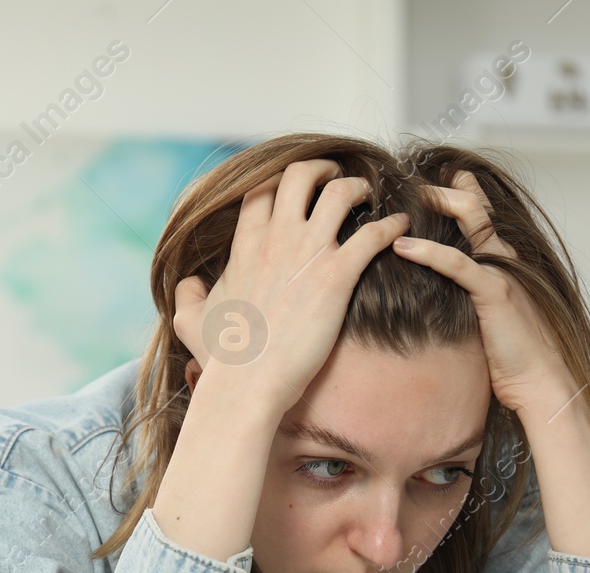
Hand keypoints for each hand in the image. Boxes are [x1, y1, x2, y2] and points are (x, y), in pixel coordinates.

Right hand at [172, 160, 410, 414]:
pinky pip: (374, 234)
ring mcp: (308, 254)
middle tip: (335, 178)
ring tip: (370, 196)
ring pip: (341, 193)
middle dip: (322, 169)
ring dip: (359, 188)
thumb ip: (188, 294)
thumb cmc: (221, 359)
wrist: (247, 385)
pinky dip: (392, 225)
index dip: (278, 181)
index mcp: (245, 246)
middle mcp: (277, 239)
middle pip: (301, 175)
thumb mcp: (189, 321)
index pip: (261, 190)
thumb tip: (189, 284)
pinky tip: (401, 226)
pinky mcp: (337, 276)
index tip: (293, 189)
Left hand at [388, 170, 573, 412]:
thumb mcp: (484, 317)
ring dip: (435, 206)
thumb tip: (437, 292)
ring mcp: (503, 272)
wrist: (540, 382)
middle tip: (407, 184)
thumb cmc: (512, 356)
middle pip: (474, 206)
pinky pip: (459, 264)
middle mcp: (505, 259)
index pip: (480, 215)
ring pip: (471, 221)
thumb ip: (467, 295)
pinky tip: (402, 247)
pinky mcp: (496, 292)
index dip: (455, 195)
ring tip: (400, 202)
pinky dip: (428, 252)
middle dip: (441, 189)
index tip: (422, 186)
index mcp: (502, 262)